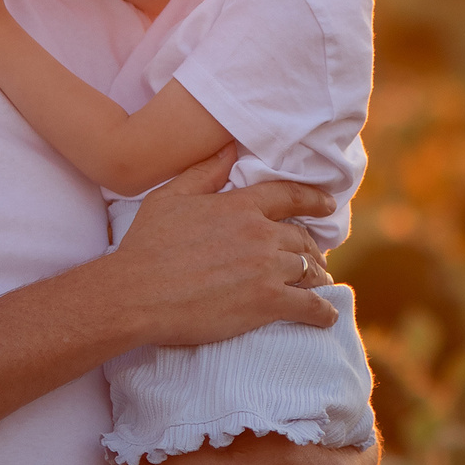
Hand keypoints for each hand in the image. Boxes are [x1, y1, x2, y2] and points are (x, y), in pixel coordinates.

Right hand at [110, 148, 337, 346]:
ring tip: (322, 286)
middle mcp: (260, 234)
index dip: (314, 200)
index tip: (328, 206)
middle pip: (302, 239)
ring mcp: (266, 269)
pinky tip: (327, 316)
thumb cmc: (145, 246)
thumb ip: (205, 172)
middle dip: (313, 249)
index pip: (289, 197)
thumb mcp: (170, 197)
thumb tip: (230, 148)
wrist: (135, 293)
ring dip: (319, 278)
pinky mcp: (266, 303)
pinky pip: (308, 305)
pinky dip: (322, 311)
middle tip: (317, 259)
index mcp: (240, 206)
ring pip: (309, 271)